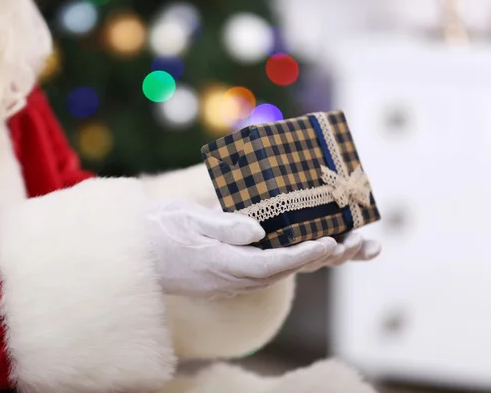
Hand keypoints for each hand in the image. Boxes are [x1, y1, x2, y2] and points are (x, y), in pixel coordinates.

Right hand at [147, 200, 379, 297]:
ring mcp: (234, 277)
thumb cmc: (159, 232)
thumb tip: (259, 230)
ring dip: (321, 257)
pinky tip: (317, 247)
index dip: (305, 253)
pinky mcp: (232, 271)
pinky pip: (272, 266)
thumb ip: (223, 225)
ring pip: (286, 269)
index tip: (332, 242)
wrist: (135, 254)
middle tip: (363, 243)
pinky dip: (299, 256)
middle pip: (290, 268)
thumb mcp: (187, 219)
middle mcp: (234, 276)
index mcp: (224, 264)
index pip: (274, 262)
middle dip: (328, 256)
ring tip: (356, 246)